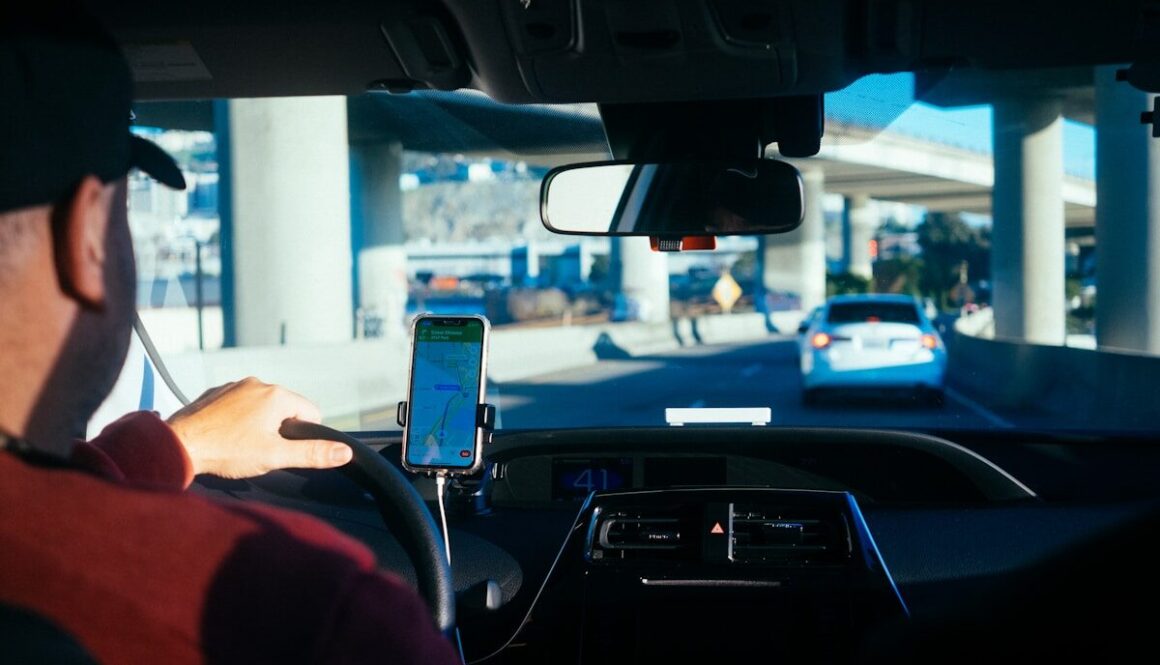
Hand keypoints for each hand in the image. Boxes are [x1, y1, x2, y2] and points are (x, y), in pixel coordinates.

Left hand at [166, 377, 352, 478]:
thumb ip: (312, 453)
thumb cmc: (226, 451)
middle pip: (285, 409)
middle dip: (278, 430)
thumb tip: (344, 452)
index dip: (302, 436)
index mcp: (277, 395)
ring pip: (260, 406)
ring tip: (239, 445)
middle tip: (258, 451)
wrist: (177, 445)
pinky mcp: (215, 393)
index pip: (311, 413)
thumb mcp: (275, 456)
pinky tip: (224, 436)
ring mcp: (234, 386)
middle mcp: (257, 383)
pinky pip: (237, 405)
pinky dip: (236, 419)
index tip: (282, 450)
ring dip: (257, 424)